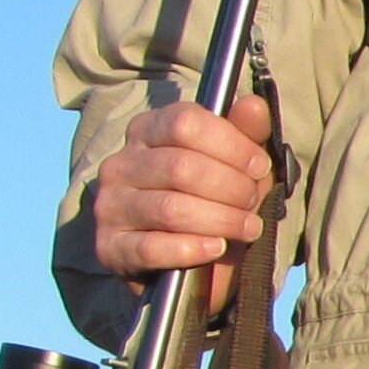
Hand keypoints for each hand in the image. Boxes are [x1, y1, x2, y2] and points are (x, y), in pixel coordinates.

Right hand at [91, 92, 275, 314]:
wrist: (190, 263)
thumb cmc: (214, 200)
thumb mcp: (236, 164)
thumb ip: (245, 133)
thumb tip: (253, 105)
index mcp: (146, 131)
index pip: (185, 123)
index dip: (231, 145)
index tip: (259, 167)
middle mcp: (120, 164)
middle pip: (181, 166)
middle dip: (231, 187)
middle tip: (253, 203)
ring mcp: (109, 205)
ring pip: (170, 208)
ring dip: (221, 219)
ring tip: (248, 228)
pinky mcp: (109, 247)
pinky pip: (151, 248)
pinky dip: (192, 248)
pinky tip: (216, 248)